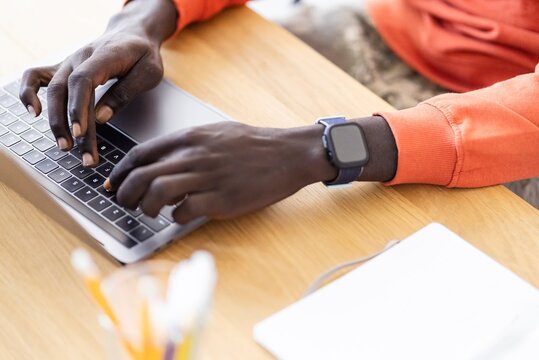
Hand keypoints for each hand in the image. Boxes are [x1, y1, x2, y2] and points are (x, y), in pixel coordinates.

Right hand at [19, 0, 176, 166]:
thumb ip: (125, 93)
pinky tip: (34, 113)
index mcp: (103, 55)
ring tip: (65, 147)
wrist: (132, 34)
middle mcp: (80, 57)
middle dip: (69, 125)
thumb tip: (101, 118)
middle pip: (66, 90)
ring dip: (56, 121)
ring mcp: (68, 62)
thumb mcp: (148, 72)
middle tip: (83, 154)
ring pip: (52, 90)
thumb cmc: (143, 54)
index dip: (78, 108)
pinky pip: (36, 76)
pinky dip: (28, 92)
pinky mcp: (63, 68)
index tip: (81, 133)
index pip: (83, 81)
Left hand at [105, 122, 336, 223]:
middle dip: (124, 194)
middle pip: (141, 176)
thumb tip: (162, 162)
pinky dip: (175, 218)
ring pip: (156, 193)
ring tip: (150, 213)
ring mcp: (206, 178)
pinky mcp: (221, 200)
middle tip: (125, 204)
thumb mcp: (215, 132)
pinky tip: (181, 216)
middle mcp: (193, 156)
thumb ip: (186, 145)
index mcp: (189, 138)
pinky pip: (183, 212)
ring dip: (146, 208)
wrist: (287, 154)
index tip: (112, 183)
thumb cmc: (252, 144)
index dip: (119, 172)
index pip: (140, 154)